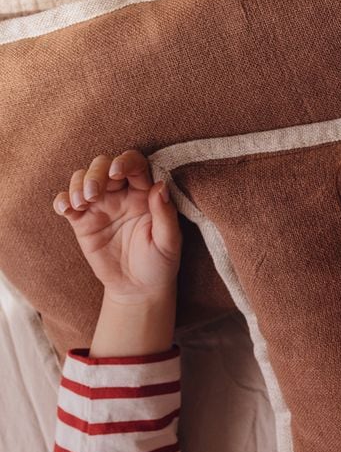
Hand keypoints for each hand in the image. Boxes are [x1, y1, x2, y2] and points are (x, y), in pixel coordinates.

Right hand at [53, 148, 180, 301]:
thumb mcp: (168, 243)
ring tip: (81, 203)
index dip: (124, 162)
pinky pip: (67, 202)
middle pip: (103, 166)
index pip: (133, 164)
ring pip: (82, 179)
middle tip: (93, 193)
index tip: (116, 173)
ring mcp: (100, 206)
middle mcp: (121, 194)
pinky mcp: (82, 221)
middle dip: (95, 173)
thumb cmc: (159, 264)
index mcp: (144, 194)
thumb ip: (165, 215)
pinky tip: (65, 209)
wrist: (137, 290)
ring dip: (77, 184)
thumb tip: (160, 186)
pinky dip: (61, 200)